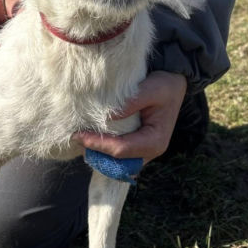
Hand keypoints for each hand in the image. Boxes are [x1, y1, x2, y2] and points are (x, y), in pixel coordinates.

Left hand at [72, 71, 187, 163]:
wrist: (173, 86)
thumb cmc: (165, 86)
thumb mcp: (153, 88)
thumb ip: (132, 102)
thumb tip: (107, 117)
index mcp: (155, 142)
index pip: (121, 149)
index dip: (98, 144)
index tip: (78, 135)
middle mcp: (149, 152)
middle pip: (116, 161)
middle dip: (94, 151)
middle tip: (74, 137)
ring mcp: (142, 152)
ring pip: (114, 161)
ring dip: (96, 152)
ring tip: (79, 137)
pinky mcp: (135, 147)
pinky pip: (116, 154)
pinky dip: (102, 148)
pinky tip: (89, 136)